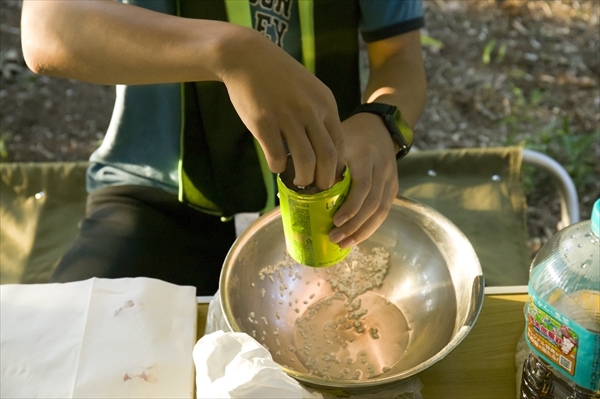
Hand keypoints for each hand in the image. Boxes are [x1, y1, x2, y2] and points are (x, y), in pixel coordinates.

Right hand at [219, 28, 344, 189]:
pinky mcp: (264, 123)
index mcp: (326, 104)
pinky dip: (278, 167)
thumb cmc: (280, 77)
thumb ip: (319, 116)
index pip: (340, 144)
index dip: (337, 167)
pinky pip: (277, 156)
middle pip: (328, 157)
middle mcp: (310, 111)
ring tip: (299, 182)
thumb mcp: (310, 90)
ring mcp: (287, 118)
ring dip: (303, 178)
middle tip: (318, 188)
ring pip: (305, 161)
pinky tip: (276, 166)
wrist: (248, 57)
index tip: (330, 177)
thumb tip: (325, 151)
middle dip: (325, 180)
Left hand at [328, 112, 398, 247]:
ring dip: (363, 230)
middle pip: (372, 203)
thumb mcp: (336, 140)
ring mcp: (390, 179)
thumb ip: (322, 161)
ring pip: (381, 211)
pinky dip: (370, 226)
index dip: (351, 207)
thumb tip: (298, 187)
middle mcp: (382, 168)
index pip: (362, 186)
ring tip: (344, 243)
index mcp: (365, 156)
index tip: (335, 221)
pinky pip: (384, 211)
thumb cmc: (350, 136)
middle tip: (334, 237)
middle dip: (354, 224)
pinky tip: (356, 236)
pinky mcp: (393, 187)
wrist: (379, 127)